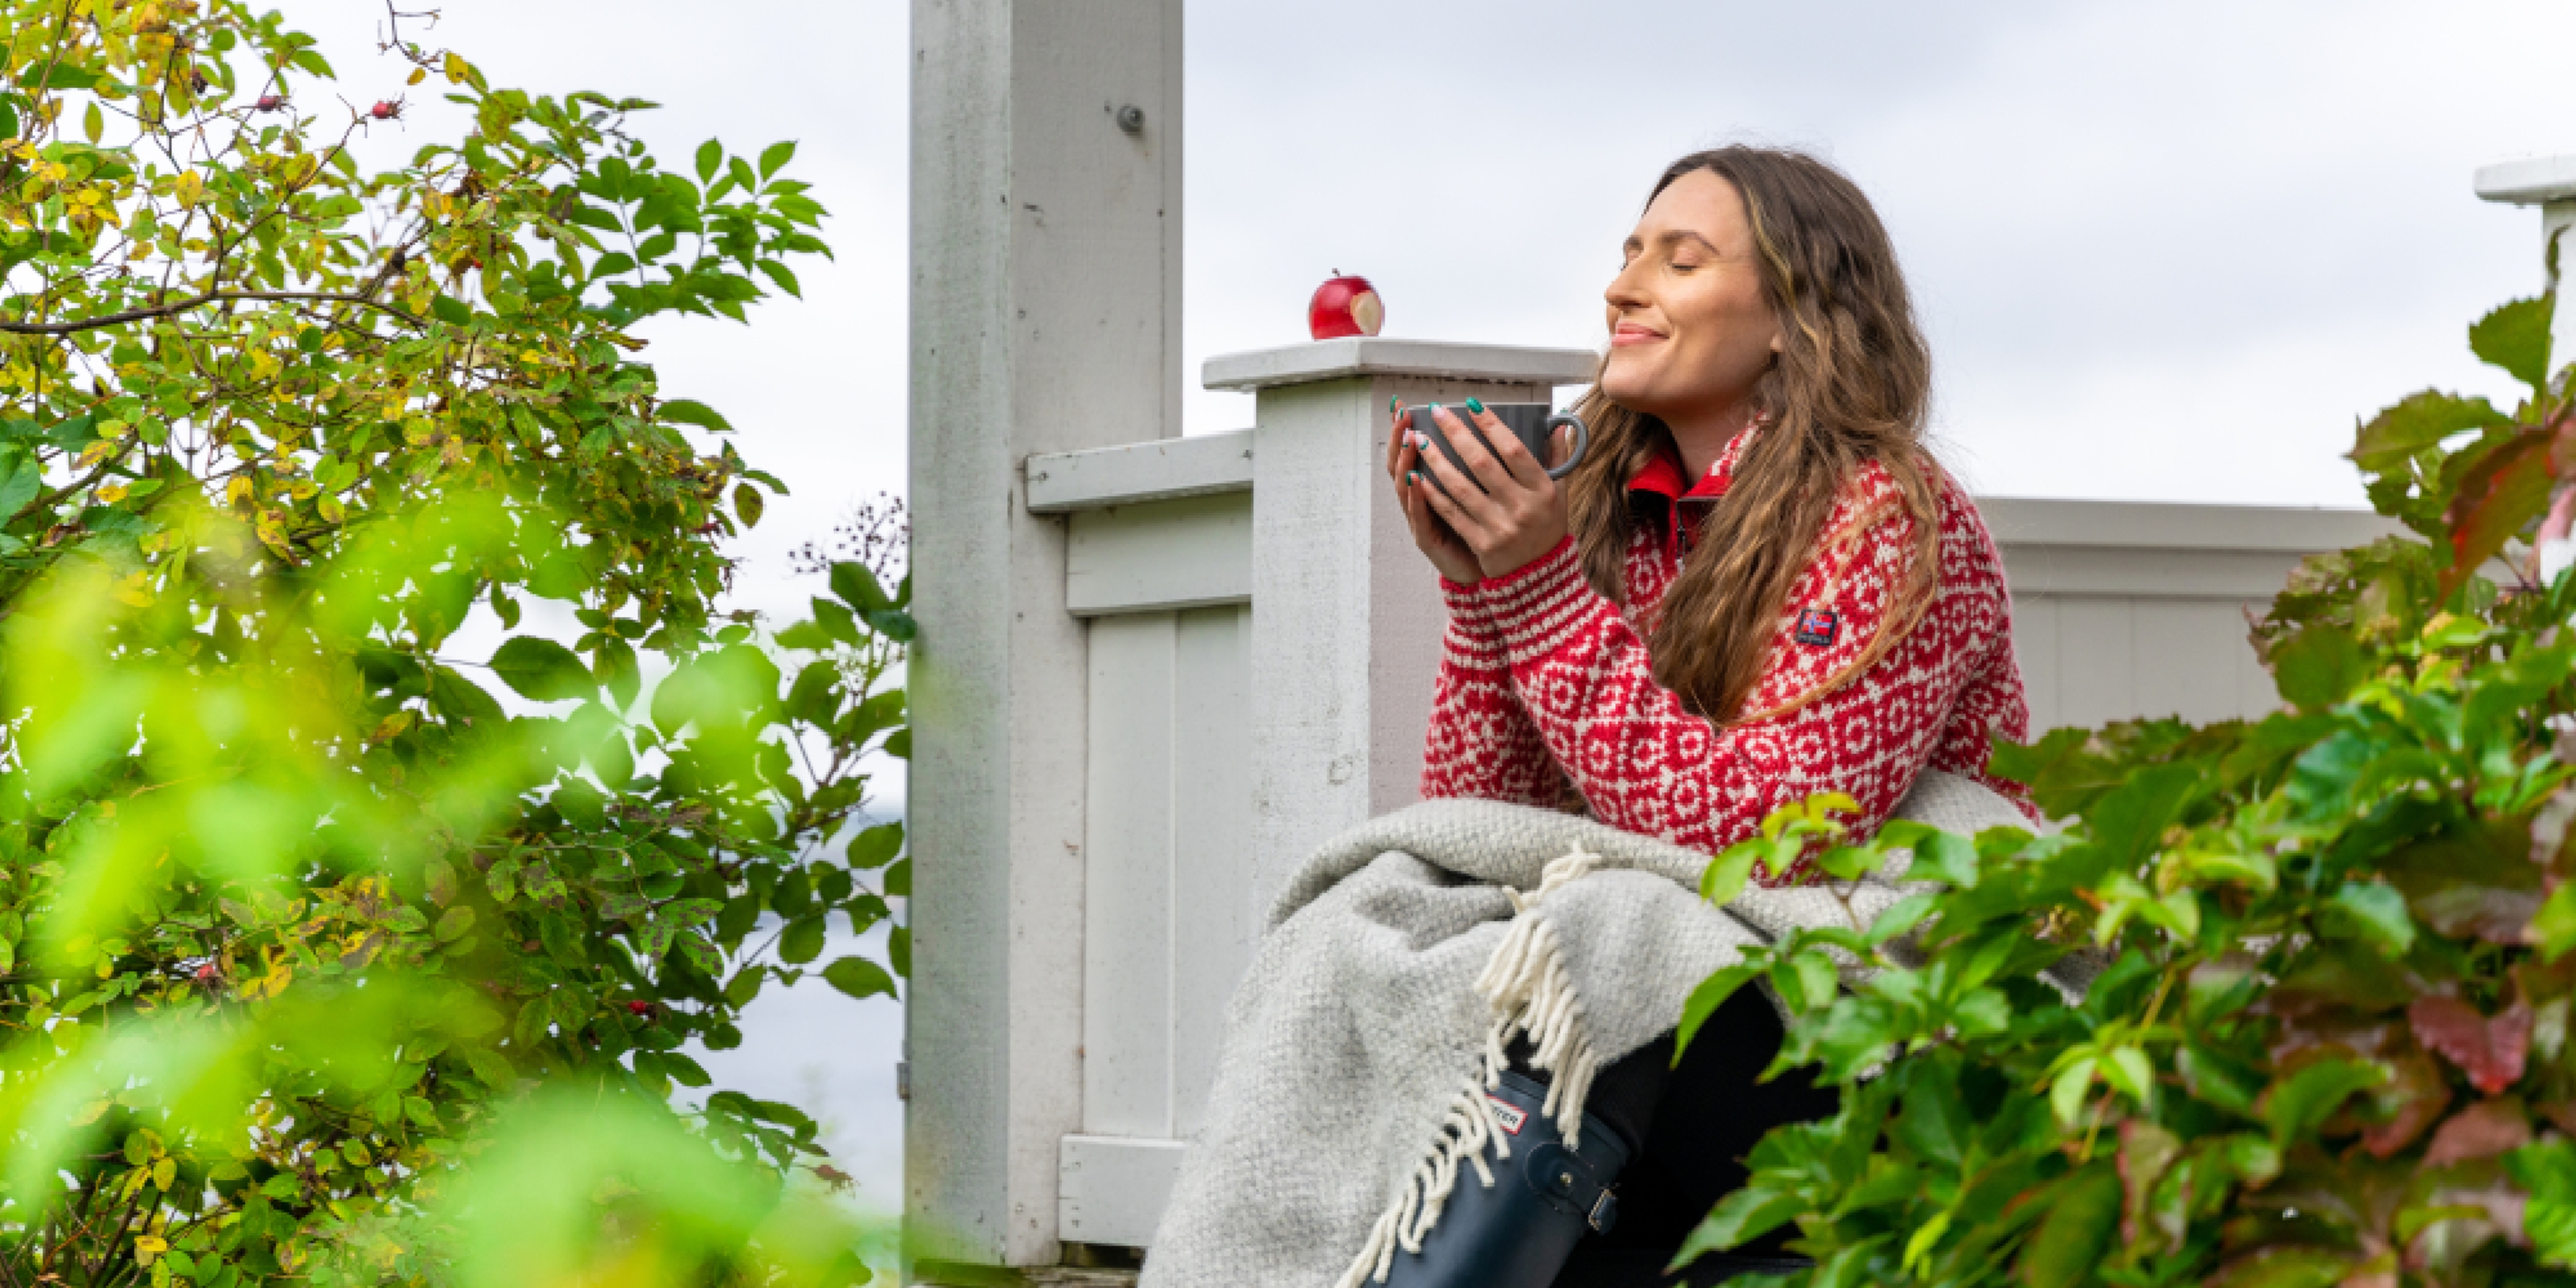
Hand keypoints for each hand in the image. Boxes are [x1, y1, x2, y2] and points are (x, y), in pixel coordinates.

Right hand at [1387, 398, 1484, 583]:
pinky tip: (1415, 479)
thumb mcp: (1487, 493)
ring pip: (1405, 486)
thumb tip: (1515, 431)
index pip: (1412, 451)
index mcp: (1434, 485)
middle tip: (1400, 414)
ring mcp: (1421, 518)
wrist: (1493, 574)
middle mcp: (1421, 499)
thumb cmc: (1490, 530)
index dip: (1404, 430)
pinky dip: (1416, 497)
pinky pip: (1419, 515)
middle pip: (1400, 463)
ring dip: (1405, 461)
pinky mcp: (1427, 538)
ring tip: (1407, 438)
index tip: (1402, 404)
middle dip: (1399, 437)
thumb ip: (1492, 463)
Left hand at [1404, 401, 1571, 579]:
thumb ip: (1557, 458)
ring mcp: (1500, 527)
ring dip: (1436, 460)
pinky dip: (1433, 493)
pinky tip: (1418, 475)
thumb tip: (1557, 424)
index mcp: (1542, 489)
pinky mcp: (1482, 543)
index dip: (1491, 425)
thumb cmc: (1547, 527)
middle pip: (1482, 463)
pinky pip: (1452, 512)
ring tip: (1420, 439)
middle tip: (1437, 412)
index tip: (1471, 405)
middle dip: (1456, 434)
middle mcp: (1522, 507)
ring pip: (1461, 486)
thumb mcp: (1560, 493)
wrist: (1540, 577)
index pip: (1514, 449)